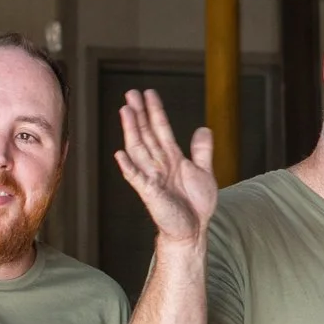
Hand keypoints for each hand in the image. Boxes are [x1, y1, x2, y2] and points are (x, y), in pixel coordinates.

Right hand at [113, 89, 218, 246]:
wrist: (194, 230)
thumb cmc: (195, 205)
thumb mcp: (204, 172)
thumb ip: (201, 151)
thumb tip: (203, 128)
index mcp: (171, 158)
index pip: (161, 129)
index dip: (155, 111)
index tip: (148, 93)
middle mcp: (159, 164)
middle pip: (146, 134)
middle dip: (139, 114)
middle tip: (130, 93)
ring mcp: (152, 178)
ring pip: (139, 150)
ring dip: (131, 131)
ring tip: (125, 111)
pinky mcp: (150, 194)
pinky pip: (136, 179)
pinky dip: (128, 167)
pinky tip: (119, 154)